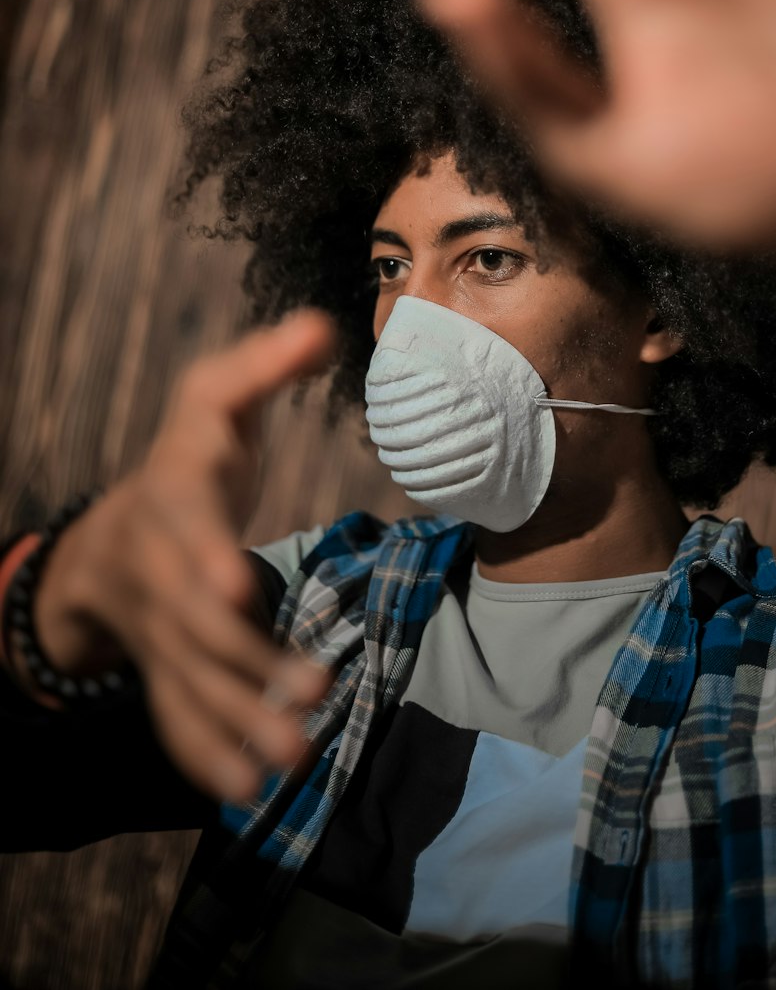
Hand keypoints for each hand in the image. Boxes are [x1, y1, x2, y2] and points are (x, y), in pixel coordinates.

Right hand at [26, 310, 335, 801]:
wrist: (110, 538)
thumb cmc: (185, 460)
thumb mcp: (214, 399)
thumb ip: (265, 365)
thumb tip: (325, 327)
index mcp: (172, 501)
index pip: (185, 532)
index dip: (205, 561)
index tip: (237, 590)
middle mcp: (160, 574)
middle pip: (195, 626)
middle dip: (245, 663)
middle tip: (309, 695)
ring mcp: (160, 631)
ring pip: (189, 683)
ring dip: (237, 724)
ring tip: (293, 761)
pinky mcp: (167, 671)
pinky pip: (176, 718)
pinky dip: (208, 755)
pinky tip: (253, 788)